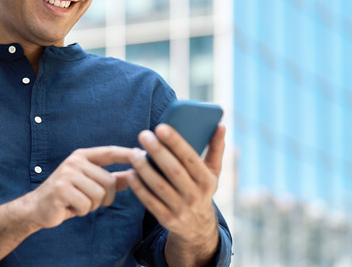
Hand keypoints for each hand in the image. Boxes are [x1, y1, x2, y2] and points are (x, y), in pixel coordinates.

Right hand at [23, 146, 133, 229]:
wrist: (36, 208)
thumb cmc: (67, 196)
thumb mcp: (90, 184)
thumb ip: (112, 179)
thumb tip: (135, 175)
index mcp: (82, 156)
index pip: (109, 152)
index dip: (126, 154)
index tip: (142, 154)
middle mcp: (75, 161)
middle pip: (108, 182)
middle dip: (104, 198)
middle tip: (87, 200)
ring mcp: (67, 174)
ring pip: (99, 195)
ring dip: (91, 206)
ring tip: (77, 202)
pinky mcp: (61, 189)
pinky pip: (86, 205)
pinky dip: (81, 211)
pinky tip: (69, 207)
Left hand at [127, 123, 225, 250]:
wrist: (198, 227)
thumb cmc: (202, 189)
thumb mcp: (212, 172)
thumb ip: (216, 148)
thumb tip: (220, 125)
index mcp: (207, 181)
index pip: (190, 158)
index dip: (175, 142)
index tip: (161, 127)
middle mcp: (195, 195)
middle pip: (173, 170)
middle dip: (157, 151)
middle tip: (144, 135)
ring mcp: (180, 208)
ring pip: (159, 186)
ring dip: (144, 169)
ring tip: (134, 153)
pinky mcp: (166, 218)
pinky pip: (149, 201)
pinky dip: (139, 188)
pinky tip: (131, 174)